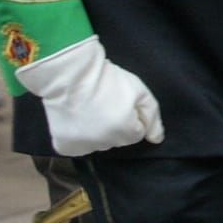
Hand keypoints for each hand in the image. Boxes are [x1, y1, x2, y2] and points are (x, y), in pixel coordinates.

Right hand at [13, 36, 164, 156]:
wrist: (70, 75)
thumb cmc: (108, 80)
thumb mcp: (139, 91)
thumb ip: (152, 116)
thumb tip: (157, 139)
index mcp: (124, 133)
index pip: (137, 133)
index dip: (132, 116)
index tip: (122, 102)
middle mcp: (104, 145)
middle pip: (117, 139)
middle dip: (115, 125)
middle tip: (104, 103)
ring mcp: (82, 148)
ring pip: (97, 143)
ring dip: (96, 131)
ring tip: (88, 109)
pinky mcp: (64, 147)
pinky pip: (77, 145)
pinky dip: (77, 135)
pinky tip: (76, 118)